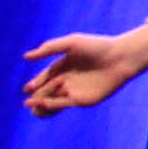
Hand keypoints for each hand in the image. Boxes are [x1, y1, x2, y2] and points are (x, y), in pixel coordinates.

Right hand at [20, 26, 147, 114]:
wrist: (121, 57)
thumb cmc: (97, 47)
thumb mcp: (72, 43)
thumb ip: (49, 48)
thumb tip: (26, 57)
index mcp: (62, 67)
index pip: (43, 78)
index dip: (34, 84)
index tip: (28, 88)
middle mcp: (66, 80)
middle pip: (45, 91)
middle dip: (36, 95)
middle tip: (29, 97)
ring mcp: (74, 92)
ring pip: (51, 102)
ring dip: (40, 105)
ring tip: (32, 104)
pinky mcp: (83, 100)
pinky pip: (63, 105)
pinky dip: (52, 105)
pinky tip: (44, 104)